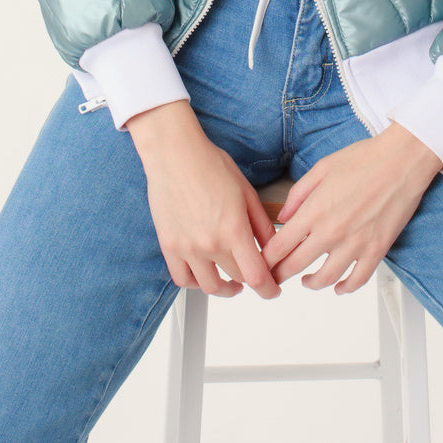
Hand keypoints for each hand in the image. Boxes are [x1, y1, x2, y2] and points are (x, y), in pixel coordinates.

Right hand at [126, 101, 280, 299]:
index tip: (272, 289)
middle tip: (255, 275)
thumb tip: (273, 248)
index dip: (269, 288)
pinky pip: (182, 279)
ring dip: (224, 288)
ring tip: (231, 282)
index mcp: (233, 229)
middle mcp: (210, 243)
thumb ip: (261, 225)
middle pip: (237, 279)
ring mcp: (187, 247)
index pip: (256, 276)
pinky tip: (205, 274)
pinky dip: (196, 284)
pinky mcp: (169, 246)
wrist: (174, 154)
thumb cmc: (209, 164)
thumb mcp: (246, 192)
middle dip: (251, 281)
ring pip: (209, 287)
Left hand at [261, 123, 442, 294]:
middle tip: (274, 278)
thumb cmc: (365, 159)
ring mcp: (355, 244)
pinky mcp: (376, 251)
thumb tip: (283, 216)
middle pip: (296, 266)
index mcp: (315, 210)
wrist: (402, 161)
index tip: (262, 264)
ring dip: (311, 284)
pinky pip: (357, 280)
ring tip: (307, 281)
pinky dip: (345, 288)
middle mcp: (332, 231)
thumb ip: (298, 195)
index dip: (266, 260)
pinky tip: (339, 286)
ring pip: (325, 279)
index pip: (280, 246)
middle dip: (279, 276)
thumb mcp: (321, 168)